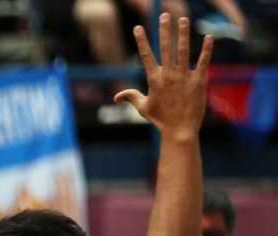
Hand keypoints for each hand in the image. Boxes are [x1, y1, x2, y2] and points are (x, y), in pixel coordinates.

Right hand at [114, 14, 213, 138]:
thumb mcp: (142, 107)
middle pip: (166, 48)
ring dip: (183, 34)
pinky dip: (206, 49)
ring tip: (183, 19)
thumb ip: (131, 97)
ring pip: (183, 51)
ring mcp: (184, 77)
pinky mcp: (199, 81)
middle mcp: (168, 75)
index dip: (142, 40)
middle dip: (164, 30)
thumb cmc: (160, 119)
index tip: (138, 27)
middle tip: (164, 15)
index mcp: (154, 79)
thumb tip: (116, 97)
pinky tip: (208, 37)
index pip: (146, 55)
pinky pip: (203, 62)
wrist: (179, 130)